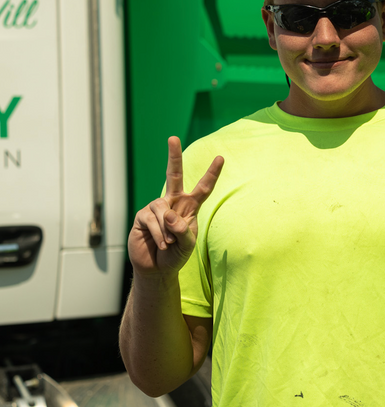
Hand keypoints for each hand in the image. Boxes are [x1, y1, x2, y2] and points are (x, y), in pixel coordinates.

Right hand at [128, 137, 223, 277]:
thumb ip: (183, 231)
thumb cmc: (176, 255)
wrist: (157, 268)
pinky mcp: (142, 216)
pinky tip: (161, 244)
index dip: (212, 173)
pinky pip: (152, 219)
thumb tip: (169, 214)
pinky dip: (159, 234)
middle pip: (173, 175)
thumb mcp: (187, 245)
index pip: (203, 187)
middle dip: (173, 156)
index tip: (220, 157)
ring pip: (162, 209)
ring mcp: (156, 208)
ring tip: (169, 244)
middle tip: (172, 138)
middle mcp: (173, 202)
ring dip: (168, 231)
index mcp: (189, 206)